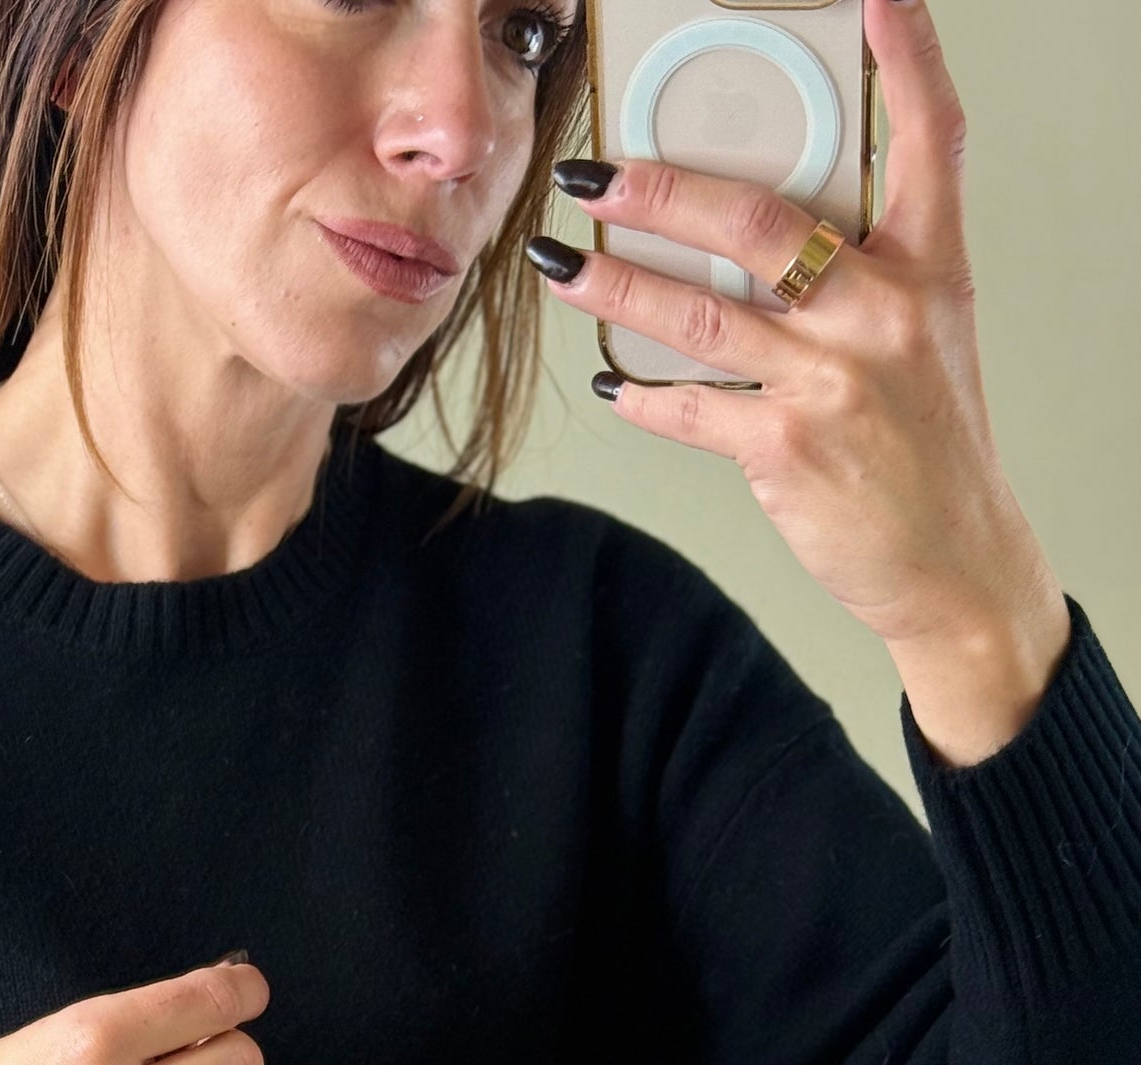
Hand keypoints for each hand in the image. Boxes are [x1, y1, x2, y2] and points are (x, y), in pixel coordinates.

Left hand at [529, 0, 1065, 667]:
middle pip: (756, 222)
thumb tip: (757, 237)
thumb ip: (858, 277)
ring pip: (696, 313)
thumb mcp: (924, 337)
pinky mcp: (786, 446)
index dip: (909, 58)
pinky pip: (688, 406)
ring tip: (559, 263)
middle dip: (658, 190)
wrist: (952, 558)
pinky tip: (608, 380)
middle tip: (592, 171)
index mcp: (928, 269)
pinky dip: (638, 393)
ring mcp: (832, 379)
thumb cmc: (928, 446)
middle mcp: (883, 312)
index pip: (931, 140)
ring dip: (613, 285)